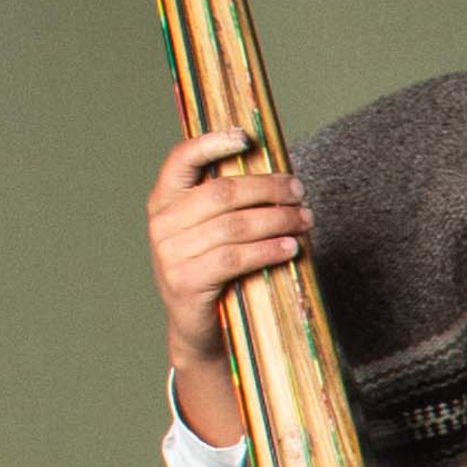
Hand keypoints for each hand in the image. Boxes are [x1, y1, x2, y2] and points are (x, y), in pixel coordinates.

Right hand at [149, 126, 311, 442]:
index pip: (181, 159)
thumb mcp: (215, 231)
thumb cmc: (215, 271)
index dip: (213, 143)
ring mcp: (169, 253)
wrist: (199, 329)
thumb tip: (283, 175)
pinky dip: (268, 250)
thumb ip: (232, 203)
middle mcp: (162, 223)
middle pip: (222, 193)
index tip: (247, 137)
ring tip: (305, 221)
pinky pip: (235, 258)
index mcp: (165, 199)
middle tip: (299, 192)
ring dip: (277, 220)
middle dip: (268, 189)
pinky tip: (291, 247)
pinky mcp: (185, 282)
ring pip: (233, 226)